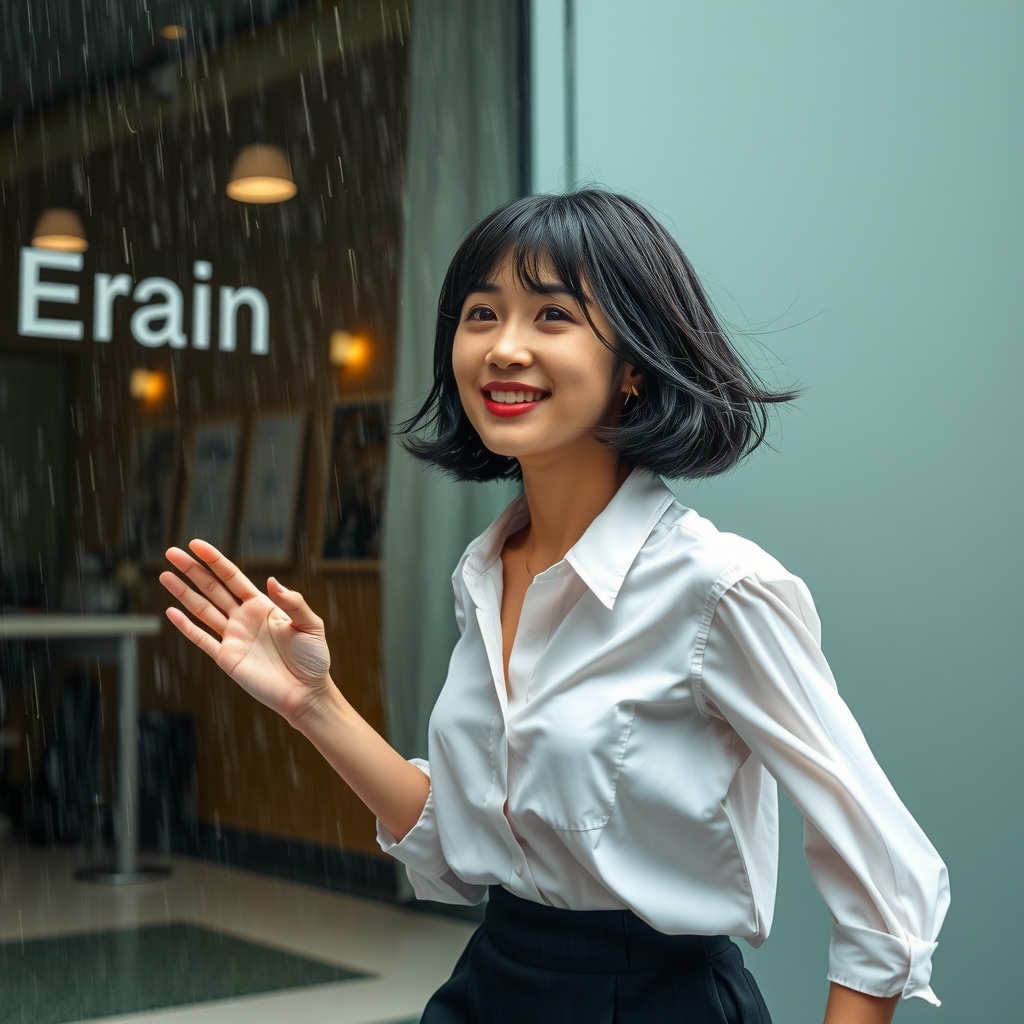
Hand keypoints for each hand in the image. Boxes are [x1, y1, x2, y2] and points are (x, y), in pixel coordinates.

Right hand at [160, 540, 332, 723]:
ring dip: (183, 593)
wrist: (306, 693)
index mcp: (262, 605)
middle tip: (172, 552)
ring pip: (202, 609)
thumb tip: (271, 581)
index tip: (195, 544)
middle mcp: (243, 618)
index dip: (214, 560)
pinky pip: (202, 640)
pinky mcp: (226, 658)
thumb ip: (293, 602)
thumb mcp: (310, 624)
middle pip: (212, 588)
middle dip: (192, 570)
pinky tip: (171, 612)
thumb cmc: (313, 658)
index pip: (232, 577)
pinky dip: (186, 627)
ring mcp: (233, 637)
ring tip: (164, 575)